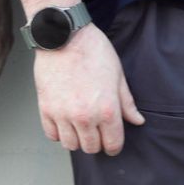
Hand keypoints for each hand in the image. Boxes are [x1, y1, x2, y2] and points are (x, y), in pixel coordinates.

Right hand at [32, 26, 143, 155]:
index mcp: (107, 110)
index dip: (114, 145)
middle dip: (96, 142)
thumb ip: (126, 103)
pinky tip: (64, 122)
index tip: (112, 141)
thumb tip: (137, 120)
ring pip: (71, 145)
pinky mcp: (46, 109)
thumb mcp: (118, 75)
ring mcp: (63, 115)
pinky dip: (59, 133)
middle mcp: (85, 117)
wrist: (64, 36)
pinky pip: (52, 135)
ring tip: (79, 126)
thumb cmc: (93, 51)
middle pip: (91, 148)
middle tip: (96, 130)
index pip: (113, 144)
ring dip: (77, 139)